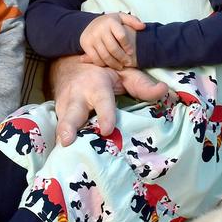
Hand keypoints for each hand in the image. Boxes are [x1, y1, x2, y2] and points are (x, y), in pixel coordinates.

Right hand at [50, 56, 166, 146]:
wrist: (70, 67)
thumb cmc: (103, 73)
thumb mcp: (124, 74)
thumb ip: (143, 85)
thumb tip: (164, 91)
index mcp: (96, 85)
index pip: (102, 101)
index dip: (105, 115)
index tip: (107, 130)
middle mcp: (77, 96)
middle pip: (72, 113)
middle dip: (68, 127)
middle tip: (67, 140)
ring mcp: (64, 107)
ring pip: (61, 122)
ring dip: (61, 137)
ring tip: (62, 150)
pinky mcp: (57, 115)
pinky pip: (58, 129)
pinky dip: (59, 140)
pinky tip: (63, 154)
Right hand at [80, 13, 144, 69]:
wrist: (90, 23)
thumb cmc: (110, 23)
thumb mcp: (121, 18)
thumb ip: (133, 21)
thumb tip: (142, 27)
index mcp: (111, 21)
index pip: (121, 36)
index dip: (127, 46)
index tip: (131, 52)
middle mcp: (100, 29)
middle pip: (113, 48)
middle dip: (122, 58)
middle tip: (127, 63)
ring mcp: (92, 37)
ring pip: (105, 55)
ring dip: (114, 63)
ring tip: (120, 66)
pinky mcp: (85, 44)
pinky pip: (95, 58)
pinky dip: (103, 64)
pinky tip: (110, 65)